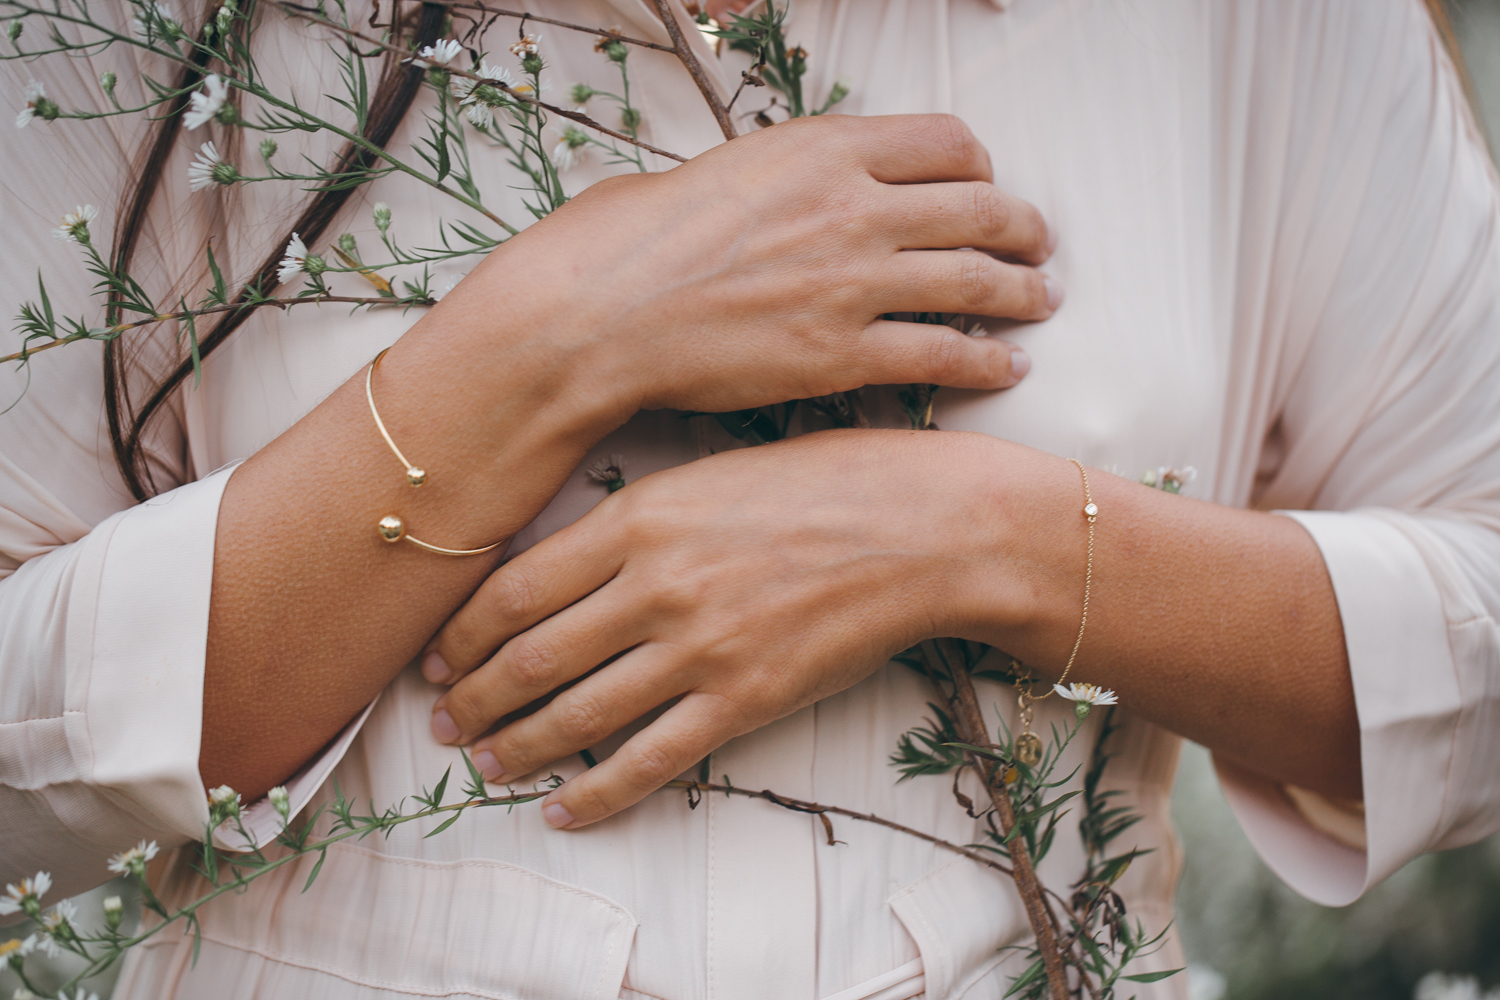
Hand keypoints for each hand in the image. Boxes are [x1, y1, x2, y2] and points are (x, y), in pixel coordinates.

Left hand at [422, 429, 1048, 827]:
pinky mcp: (745, 700)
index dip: (462, 635)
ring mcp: (699, 648)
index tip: (440, 658)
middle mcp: (654, 586)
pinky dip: (597, 793)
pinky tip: (566, 810)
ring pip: (577, 716)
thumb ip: (635, 520)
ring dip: (520, 749)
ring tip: (491, 766)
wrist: (923, 526)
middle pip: (530, 660)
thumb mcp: (711, 474)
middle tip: (447, 722)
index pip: (514, 589)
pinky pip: (651, 761)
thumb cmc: (824, 483)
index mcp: (640, 518)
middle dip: (474, 701)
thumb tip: (563, 565)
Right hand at [444, 113, 1058, 420]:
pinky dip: (988, 361)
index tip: (985, 185)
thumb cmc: (635, 240)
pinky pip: (943, 355)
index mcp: (824, 148)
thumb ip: (788, 171)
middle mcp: (853, 207)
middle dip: (1024, 228)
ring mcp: (853, 284)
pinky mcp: (842, 355)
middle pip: (983, 208)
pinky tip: (1007, 366)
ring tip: (1040, 303)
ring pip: (977, 283)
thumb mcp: (721, 169)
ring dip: (1022, 294)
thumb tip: (803, 184)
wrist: (598, 315)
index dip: (983, 165)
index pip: (949, 141)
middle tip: (1038, 246)